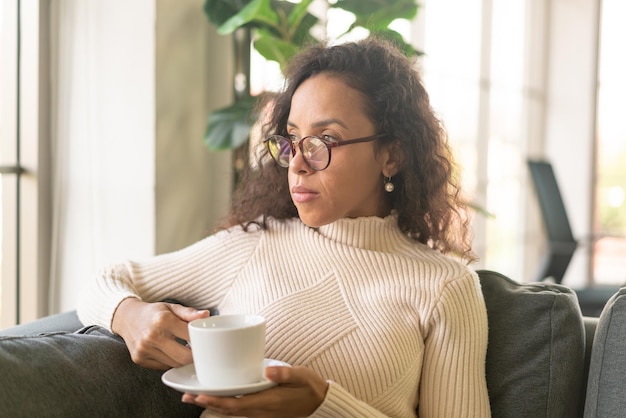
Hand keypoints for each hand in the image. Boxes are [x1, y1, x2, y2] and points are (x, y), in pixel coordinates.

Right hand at [112, 298, 209, 369]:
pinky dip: (170, 361)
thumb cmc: (154, 312)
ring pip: (174, 364)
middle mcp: (152, 336)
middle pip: (184, 357)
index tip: (205, 340)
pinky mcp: (139, 359)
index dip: (200, 340)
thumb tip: (206, 315)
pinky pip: (163, 366)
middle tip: (199, 351)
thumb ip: (189, 313)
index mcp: (163, 320)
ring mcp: (144, 350)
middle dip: (194, 356)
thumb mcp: (171, 307)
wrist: (126, 317)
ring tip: (186, 350)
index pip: (190, 336)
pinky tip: (171, 352)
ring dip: (182, 360)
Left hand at [182, 365, 328, 417]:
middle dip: (206, 403)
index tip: (199, 395)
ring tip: (195, 397)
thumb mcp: (301, 376)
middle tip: (187, 395)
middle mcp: (260, 410)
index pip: (235, 404)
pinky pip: (239, 410)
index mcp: (267, 402)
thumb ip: (285, 373)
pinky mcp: (262, 410)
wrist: (320, 403)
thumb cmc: (310, 387)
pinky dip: (225, 405)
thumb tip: (268, 371)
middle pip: (227, 410)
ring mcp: (261, 412)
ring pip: (231, 411)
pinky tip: (218, 398)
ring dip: (213, 404)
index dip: (215, 400)